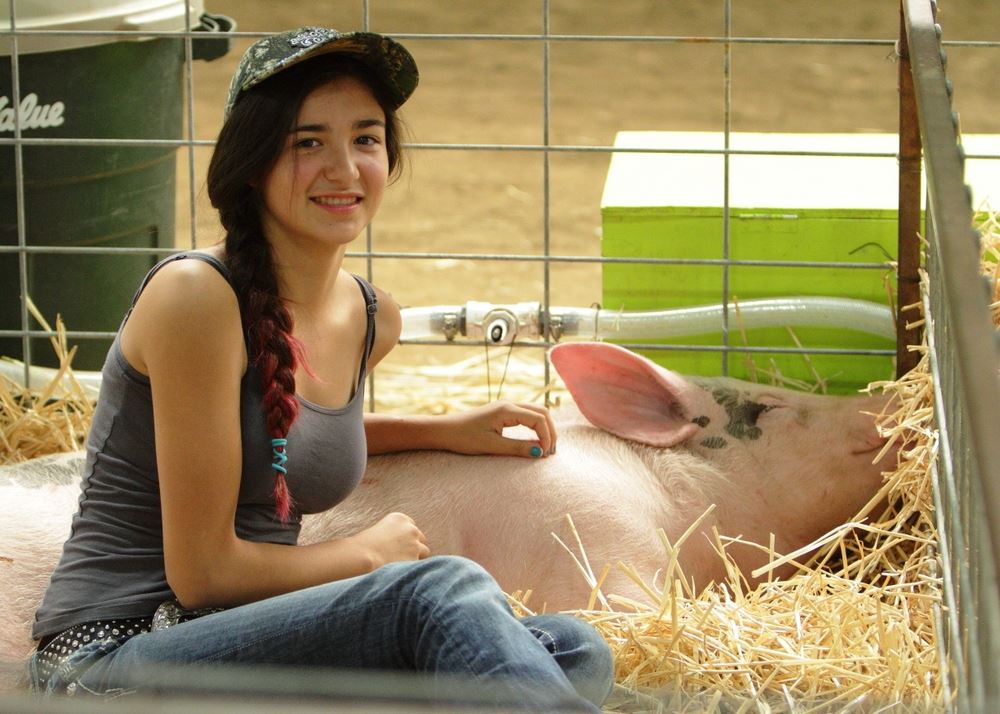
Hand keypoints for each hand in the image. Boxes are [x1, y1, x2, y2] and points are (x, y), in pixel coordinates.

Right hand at [354, 512, 429, 567]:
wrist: (362, 555)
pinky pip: (418, 565)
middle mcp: (411, 529)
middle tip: (401, 555)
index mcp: (400, 518)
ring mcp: (415, 544)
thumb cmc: (364, 544)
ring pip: (424, 551)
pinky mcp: (415, 559)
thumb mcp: (379, 530)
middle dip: (414, 545)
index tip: (398, 544)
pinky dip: (411, 568)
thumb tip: (399, 545)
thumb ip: (393, 534)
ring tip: (402, 564)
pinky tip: (400, 571)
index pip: (411, 527)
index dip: (405, 537)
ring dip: (416, 556)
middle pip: (420, 538)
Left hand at [438, 401, 556, 457]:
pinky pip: (526, 415)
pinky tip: (535, 440)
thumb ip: (517, 448)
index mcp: (507, 410)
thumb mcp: (492, 446)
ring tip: (545, 448)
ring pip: (536, 412)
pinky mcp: (502, 413)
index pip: (539, 419)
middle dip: (550, 431)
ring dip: (544, 428)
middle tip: (551, 452)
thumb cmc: (464, 438)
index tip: (544, 454)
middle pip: (542, 412)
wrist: (444, 431)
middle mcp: (509, 404)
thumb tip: (539, 452)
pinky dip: (536, 426)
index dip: (547, 436)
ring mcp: (506, 407)